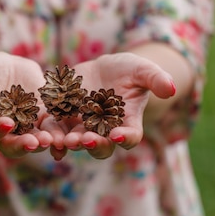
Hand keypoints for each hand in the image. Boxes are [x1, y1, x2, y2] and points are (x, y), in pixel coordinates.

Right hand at [0, 52, 54, 156]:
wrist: (3, 67)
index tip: (6, 122)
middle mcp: (6, 132)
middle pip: (13, 144)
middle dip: (25, 144)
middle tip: (36, 142)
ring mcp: (26, 126)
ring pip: (37, 138)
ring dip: (47, 141)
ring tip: (56, 140)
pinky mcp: (44, 117)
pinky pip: (54, 126)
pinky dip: (63, 131)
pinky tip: (73, 133)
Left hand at [61, 53, 175, 158]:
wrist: (103, 69)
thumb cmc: (128, 71)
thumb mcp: (142, 70)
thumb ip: (155, 79)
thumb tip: (171, 88)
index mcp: (127, 123)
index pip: (129, 136)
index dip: (124, 137)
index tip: (117, 135)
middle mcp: (105, 131)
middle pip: (101, 146)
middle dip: (93, 144)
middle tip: (85, 140)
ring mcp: (83, 127)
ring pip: (76, 141)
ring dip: (69, 143)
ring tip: (64, 140)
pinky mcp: (63, 119)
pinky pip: (56, 131)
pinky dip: (50, 135)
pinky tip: (43, 137)